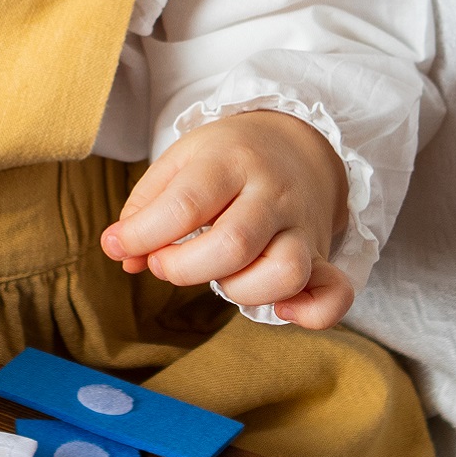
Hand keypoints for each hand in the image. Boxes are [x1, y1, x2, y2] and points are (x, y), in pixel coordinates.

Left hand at [100, 111, 353, 326]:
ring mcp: (302, 225)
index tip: (122, 246)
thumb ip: (145, 207)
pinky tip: (280, 309)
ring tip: (218, 275)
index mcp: (231, 160)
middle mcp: (273, 192)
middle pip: (234, 244)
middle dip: (183, 267)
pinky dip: (309, 313)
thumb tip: (122, 256)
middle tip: (163, 263)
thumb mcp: (180, 162)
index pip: (186, 204)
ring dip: (240, 290)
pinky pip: (333, 294)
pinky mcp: (322, 255)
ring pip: (285, 272)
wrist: (295, 143)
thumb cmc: (225, 159)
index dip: (143, 235)